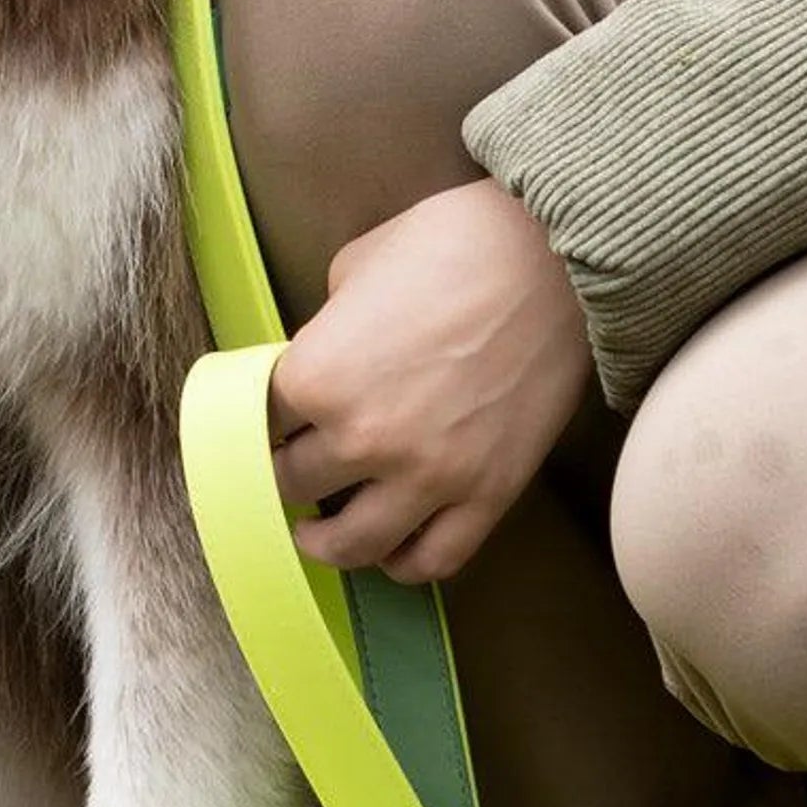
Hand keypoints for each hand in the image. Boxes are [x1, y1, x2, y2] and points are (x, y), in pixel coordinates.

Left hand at [265, 179, 590, 584]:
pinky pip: (433, 560)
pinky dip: (404, 562)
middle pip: (292, 484)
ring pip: (354, 545)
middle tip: (290, 464)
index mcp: (317, 375)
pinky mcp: (487, 494)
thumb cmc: (450, 244)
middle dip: (285, 472)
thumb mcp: (354, 268)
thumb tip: (320, 360)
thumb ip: (325, 329)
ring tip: (317, 531)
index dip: (257, 418)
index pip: (256, 421)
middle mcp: (363, 438)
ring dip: (325, 541)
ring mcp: (429, 476)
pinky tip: (392, 545)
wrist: (550, 257)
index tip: (264, 421)